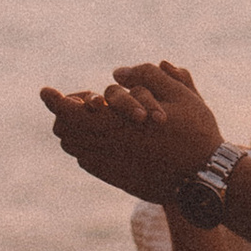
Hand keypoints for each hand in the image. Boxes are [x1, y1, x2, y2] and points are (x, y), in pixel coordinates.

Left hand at [41, 56, 226, 198]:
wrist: (204, 179)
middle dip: (65, 114)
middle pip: (65, 131)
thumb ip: (147, 76)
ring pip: (74, 148)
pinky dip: (85, 149)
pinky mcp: (116, 179)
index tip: (46, 90)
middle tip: (76, 103)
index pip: (69, 112)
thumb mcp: (180, 95)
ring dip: (74, 132)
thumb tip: (117, 71)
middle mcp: (107, 148)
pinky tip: (100, 139)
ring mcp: (110, 167)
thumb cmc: (196, 134)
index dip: (54, 100)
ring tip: (87, 119)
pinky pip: (87, 163)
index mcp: (117, 126)